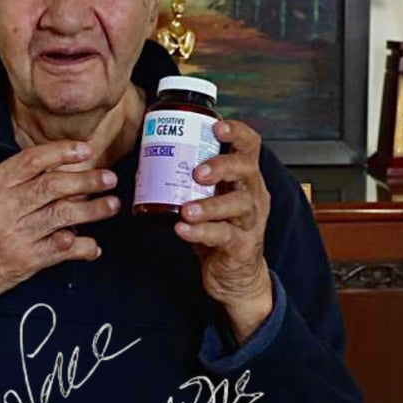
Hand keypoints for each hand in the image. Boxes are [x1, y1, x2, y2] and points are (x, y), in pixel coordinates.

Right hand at [0, 121, 119, 335]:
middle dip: (86, 180)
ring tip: (111, 205)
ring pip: (62, 216)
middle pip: (53, 186)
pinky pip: (60, 251)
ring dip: (92, 210)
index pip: (31, 160)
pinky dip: (81, 247)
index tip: (84, 150)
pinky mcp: (24, 262)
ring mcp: (16, 236)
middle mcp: (4, 209)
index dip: (61, 152)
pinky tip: (93, 245)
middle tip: (108, 178)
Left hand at [174, 119, 272, 344]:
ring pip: (238, 205)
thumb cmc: (219, 231)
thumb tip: (149, 157)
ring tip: (186, 209)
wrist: (235, 276)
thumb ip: (189, 181)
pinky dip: (202, 231)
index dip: (237, 133)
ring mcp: (250, 221)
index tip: (216, 127)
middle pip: (247, 170)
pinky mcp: (242, 246)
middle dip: (222, 167)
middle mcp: (253, 195)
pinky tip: (183, 229)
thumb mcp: (208, 200)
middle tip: (197, 172)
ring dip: (209, 205)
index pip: (250, 146)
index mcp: (245, 179)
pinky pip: (224, 236)